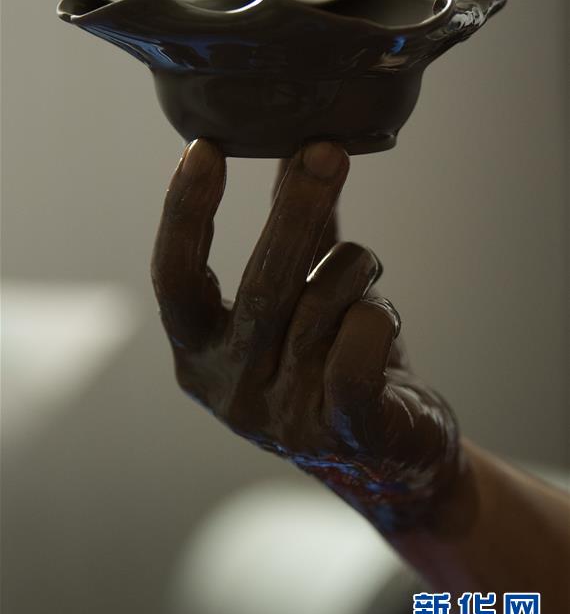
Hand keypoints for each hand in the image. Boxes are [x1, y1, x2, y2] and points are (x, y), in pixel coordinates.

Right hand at [151, 139, 462, 532]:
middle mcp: (229, 389)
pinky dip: (378, 316)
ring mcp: (282, 417)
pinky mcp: (341, 432)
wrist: (388, 465)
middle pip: (257, 288)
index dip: (185, 213)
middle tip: (325, 151)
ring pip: (323, 306)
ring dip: (355, 270)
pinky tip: (384, 317)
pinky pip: (359, 349)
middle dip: (296, 212)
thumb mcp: (302, 298)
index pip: (175, 279)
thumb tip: (295, 151)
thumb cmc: (334, 367)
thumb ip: (293, 236)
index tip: (205, 149)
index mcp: (200, 354)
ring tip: (367, 270)